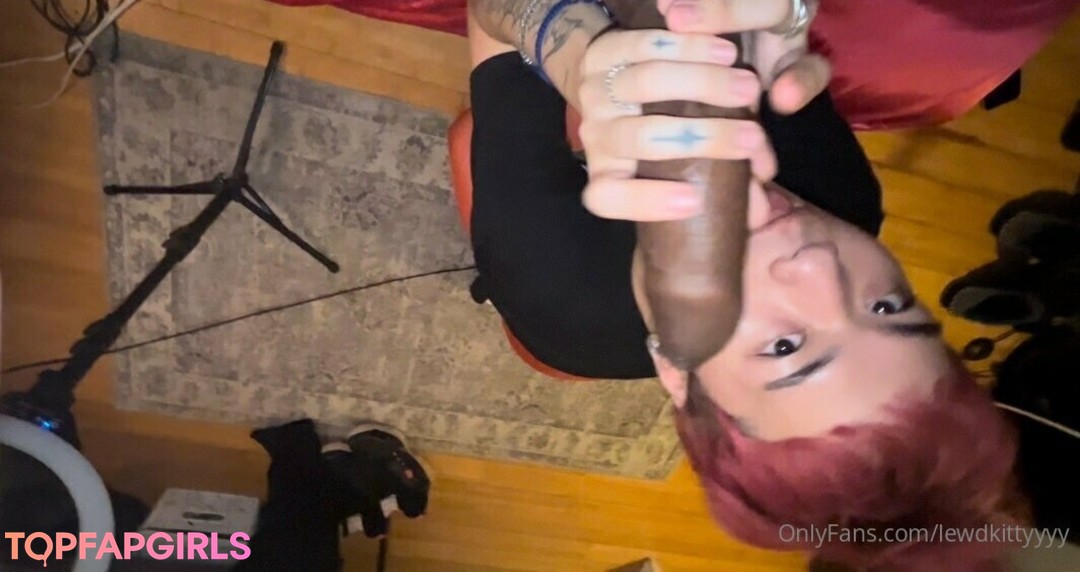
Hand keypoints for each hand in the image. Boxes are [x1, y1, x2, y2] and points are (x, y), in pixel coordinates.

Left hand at [578, 0, 829, 222]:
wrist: (612, 82)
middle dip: (701, 139)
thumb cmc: (661, 138)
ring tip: (749, 89)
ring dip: (704, 85)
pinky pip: (644, 45)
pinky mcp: (602, 53)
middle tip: (753, 139)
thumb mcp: (682, 166)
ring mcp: (595, 93)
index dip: (645, 202)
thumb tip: (759, 210)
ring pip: (646, 84)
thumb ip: (719, 188)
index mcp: (607, 174)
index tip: (694, 200)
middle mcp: (596, 136)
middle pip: (639, 138)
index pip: (607, 197)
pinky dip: (690, 48)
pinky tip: (726, 54)